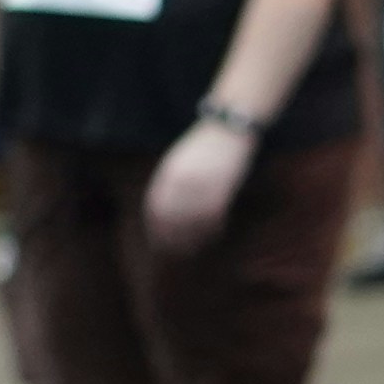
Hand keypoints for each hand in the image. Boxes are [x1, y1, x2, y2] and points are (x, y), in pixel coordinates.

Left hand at [145, 116, 257, 250]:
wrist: (226, 130)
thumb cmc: (201, 148)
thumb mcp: (177, 163)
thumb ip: (169, 185)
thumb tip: (163, 215)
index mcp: (168, 175)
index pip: (157, 211)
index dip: (158, 231)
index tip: (160, 243)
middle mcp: (183, 182)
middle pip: (174, 220)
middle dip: (175, 240)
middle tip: (178, 253)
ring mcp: (202, 186)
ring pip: (195, 223)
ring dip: (195, 239)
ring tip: (196, 249)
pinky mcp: (221, 188)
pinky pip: (214, 217)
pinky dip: (214, 229)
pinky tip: (215, 235)